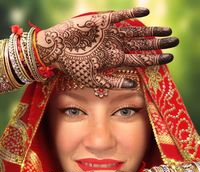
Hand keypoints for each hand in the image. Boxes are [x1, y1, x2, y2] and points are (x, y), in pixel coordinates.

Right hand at [36, 7, 178, 88]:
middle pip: (142, 45)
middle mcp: (116, 46)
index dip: (156, 59)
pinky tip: (145, 12)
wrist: (56, 50)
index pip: (140, 59)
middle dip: (159, 44)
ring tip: (167, 30)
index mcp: (115, 60)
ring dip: (151, 31)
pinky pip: (120, 16)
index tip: (170, 58)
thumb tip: (135, 83)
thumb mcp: (94, 79)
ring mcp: (110, 34)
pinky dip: (132, 14)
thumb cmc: (73, 67)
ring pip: (135, 31)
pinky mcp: (102, 22)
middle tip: (176, 41)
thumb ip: (114, 81)